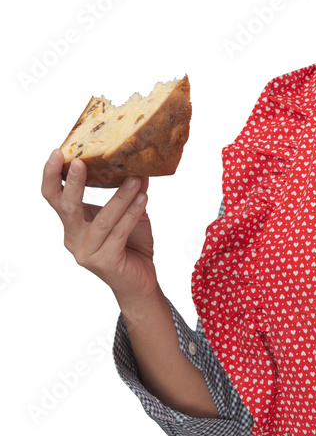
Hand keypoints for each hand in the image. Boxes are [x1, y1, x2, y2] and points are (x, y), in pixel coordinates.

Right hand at [41, 149, 157, 305]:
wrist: (140, 282)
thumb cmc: (131, 246)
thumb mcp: (129, 213)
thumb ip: (131, 193)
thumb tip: (140, 166)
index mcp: (73, 224)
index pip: (54, 197)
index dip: (52, 175)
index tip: (58, 153)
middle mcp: (73, 238)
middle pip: (66, 207)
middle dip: (74, 183)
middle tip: (82, 162)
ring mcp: (86, 252)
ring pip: (101, 219)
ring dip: (120, 197)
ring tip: (135, 180)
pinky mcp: (104, 262)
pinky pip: (118, 232)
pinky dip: (131, 214)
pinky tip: (143, 199)